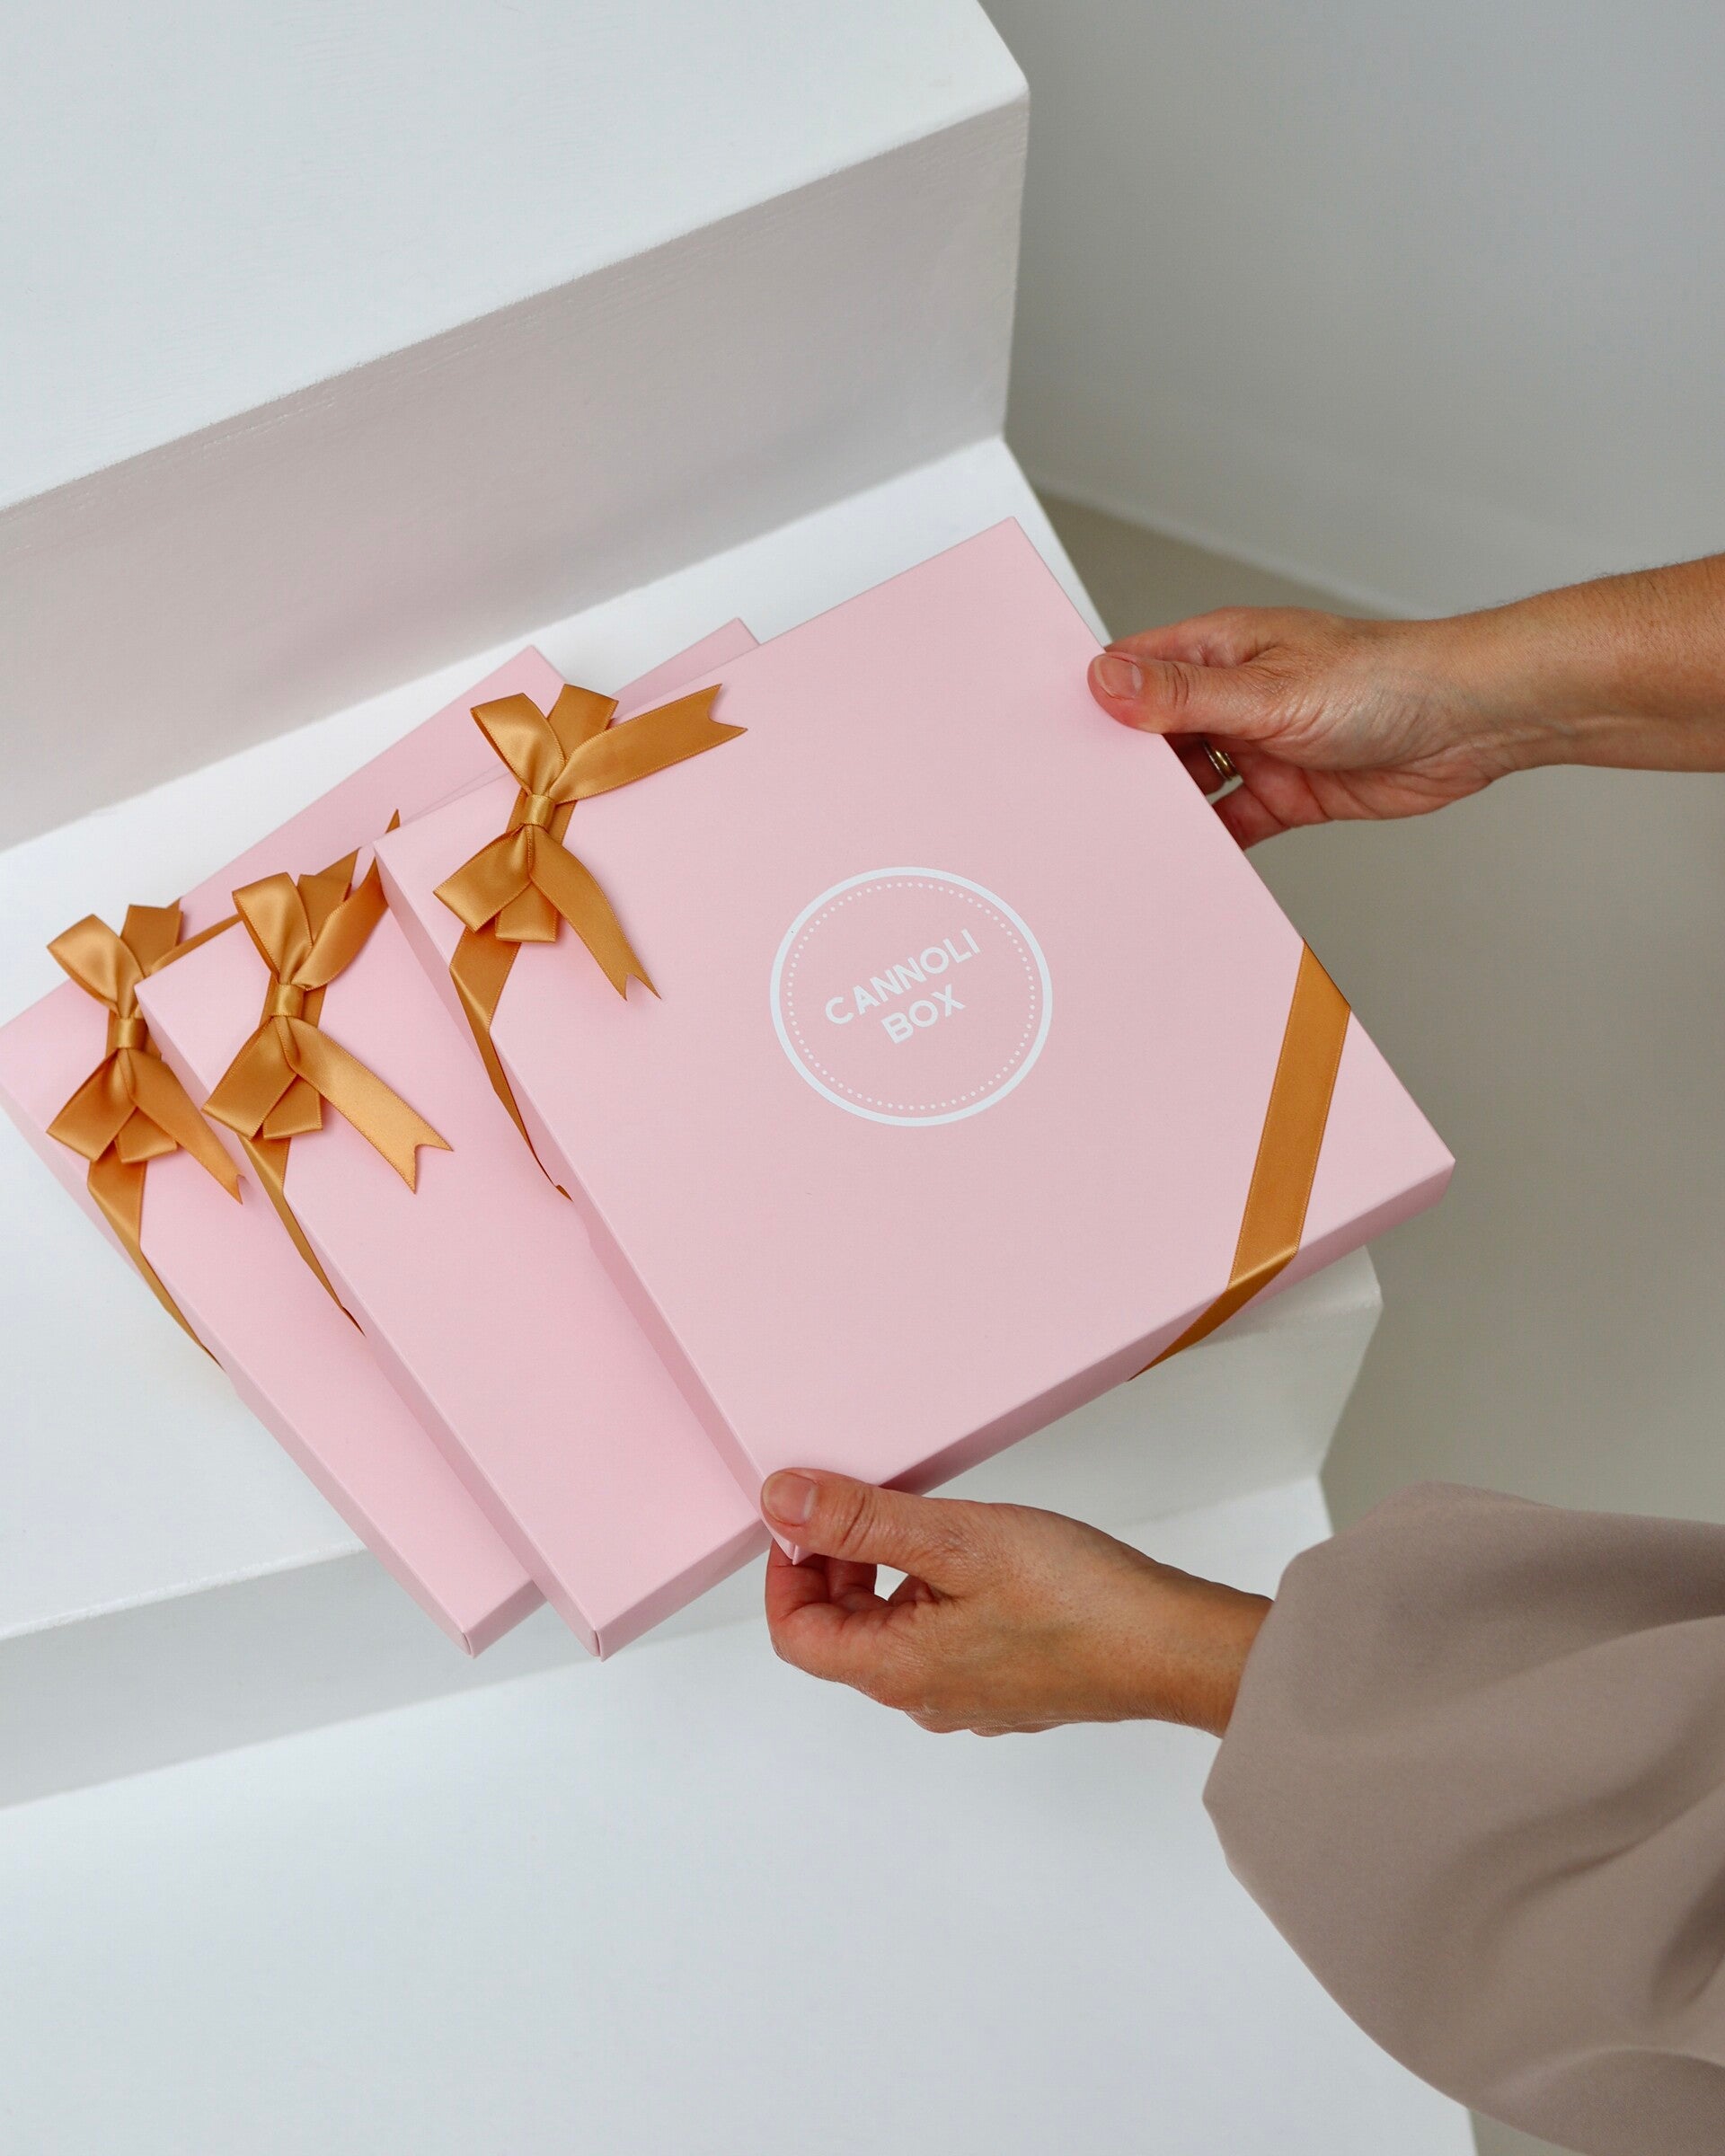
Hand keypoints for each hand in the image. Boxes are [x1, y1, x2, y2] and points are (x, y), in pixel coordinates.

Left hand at [761, 1468, 1268, 1737]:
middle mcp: (926, 1696)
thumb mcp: (956, 1538)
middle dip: (836, 1563)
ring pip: (893, 1631)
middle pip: (842, 1633)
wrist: (1176, 1645)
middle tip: (862, 1501)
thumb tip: (782, 1503)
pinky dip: (933, 1589)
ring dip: (886, 1573)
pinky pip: (942, 1636)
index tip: (805, 1514)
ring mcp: (970, 1694)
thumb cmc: (1078, 1600)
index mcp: (897, 1671)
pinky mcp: (1009, 1680)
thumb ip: (863, 1520)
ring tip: (922, 1516)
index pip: (797, 1633)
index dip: (786, 1569)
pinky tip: (972, 1552)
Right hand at [1085, 553, 1724, 846]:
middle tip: (1075, 807)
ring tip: (1120, 842)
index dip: (1089, 704)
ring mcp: (1257, 745)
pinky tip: (1182, 864)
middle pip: (1151, 736)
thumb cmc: (1389, 677)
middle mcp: (1231, 695)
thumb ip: (1184, 696)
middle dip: (1118, 769)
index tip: (1047, 741)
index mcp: (1218, 649)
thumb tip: (1106, 682)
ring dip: (1162, 812)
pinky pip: (1228, 824)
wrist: (1472, 722)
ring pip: (1186, 784)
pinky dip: (1207, 845)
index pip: (1131, 673)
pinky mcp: (1284, 793)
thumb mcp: (1269, 690)